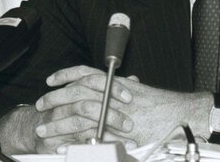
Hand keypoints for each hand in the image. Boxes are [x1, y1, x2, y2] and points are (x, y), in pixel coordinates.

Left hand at [36, 66, 208, 149]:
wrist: (178, 115)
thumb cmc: (161, 104)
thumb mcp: (139, 91)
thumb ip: (124, 88)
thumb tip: (119, 84)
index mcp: (114, 82)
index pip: (83, 73)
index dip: (65, 75)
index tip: (51, 80)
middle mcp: (111, 94)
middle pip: (74, 92)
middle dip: (54, 99)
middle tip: (41, 104)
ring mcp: (112, 112)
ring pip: (77, 115)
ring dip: (57, 122)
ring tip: (43, 129)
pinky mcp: (115, 132)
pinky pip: (88, 136)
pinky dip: (71, 141)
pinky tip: (60, 146)